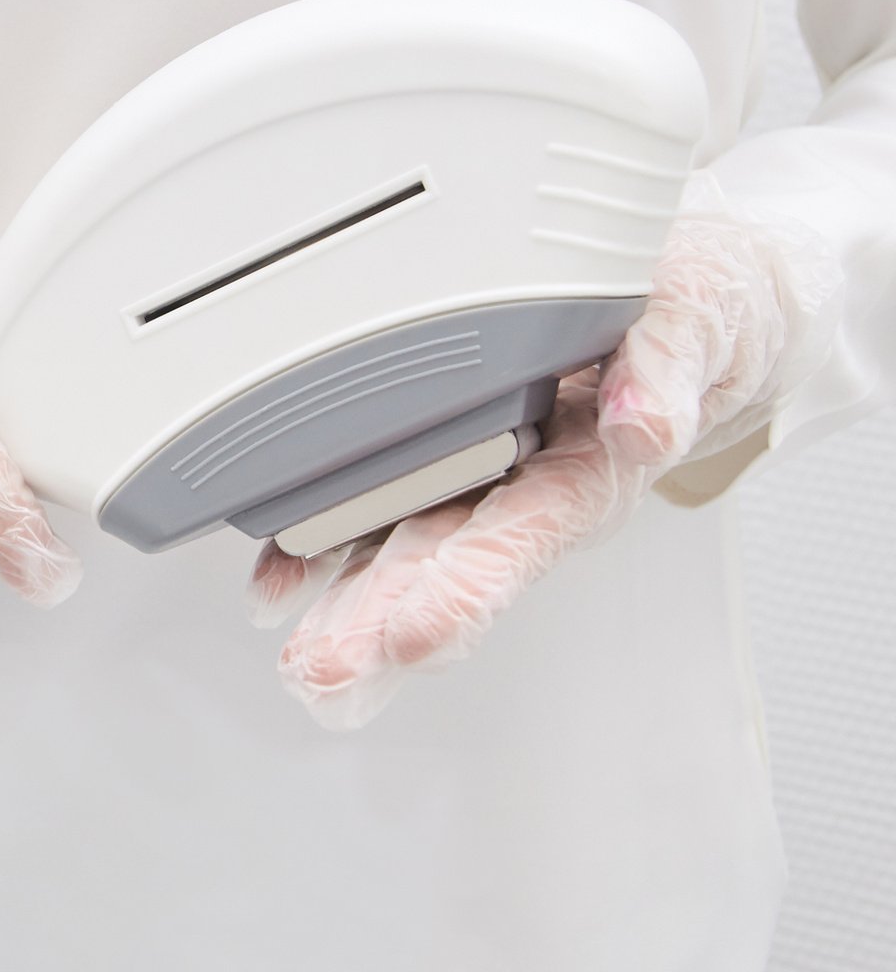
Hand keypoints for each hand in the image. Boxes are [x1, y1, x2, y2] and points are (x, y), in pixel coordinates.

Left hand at [244, 190, 841, 728]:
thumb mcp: (694, 324)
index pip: (526, 533)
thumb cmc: (685, 318)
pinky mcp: (436, 451)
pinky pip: (371, 503)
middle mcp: (524, 486)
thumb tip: (644, 425)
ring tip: (301, 664)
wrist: (684, 301)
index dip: (472, 584)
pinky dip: (319, 546)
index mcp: (589, 466)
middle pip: (447, 561)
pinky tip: (277, 588)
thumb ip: (667, 370)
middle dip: (382, 619)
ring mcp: (476, 475)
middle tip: (324, 671)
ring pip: (401, 545)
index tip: (418, 634)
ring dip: (347, 604)